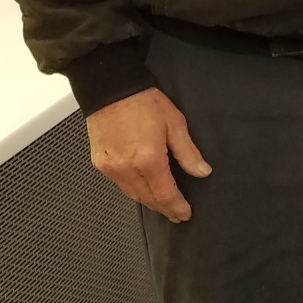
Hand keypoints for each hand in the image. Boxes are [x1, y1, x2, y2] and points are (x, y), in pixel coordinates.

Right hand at [87, 87, 210, 222]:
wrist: (110, 88)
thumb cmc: (143, 101)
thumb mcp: (174, 123)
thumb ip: (188, 152)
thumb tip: (202, 172)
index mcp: (148, 160)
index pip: (165, 194)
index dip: (176, 207)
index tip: (185, 214)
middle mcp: (127, 169)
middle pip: (148, 199)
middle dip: (164, 208)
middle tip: (177, 214)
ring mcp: (111, 168)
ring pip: (133, 195)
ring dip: (149, 202)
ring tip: (163, 205)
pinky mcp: (100, 164)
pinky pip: (120, 185)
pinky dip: (134, 191)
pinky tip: (143, 190)